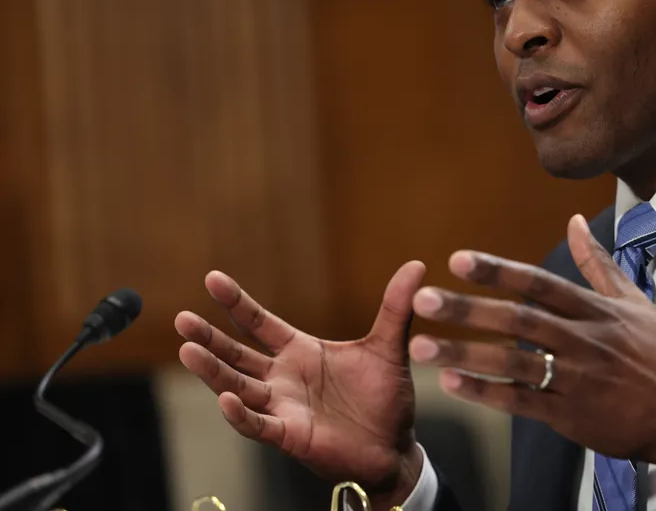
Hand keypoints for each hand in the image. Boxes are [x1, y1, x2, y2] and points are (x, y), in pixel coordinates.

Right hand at [174, 264, 425, 505]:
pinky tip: (224, 398)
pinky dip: (241, 414)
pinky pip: (258, 425)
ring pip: (238, 387)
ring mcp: (282, 407)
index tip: (213, 278)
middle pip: (237, 354)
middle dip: (209, 337)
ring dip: (213, 372)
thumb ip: (396, 307)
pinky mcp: (290, 436)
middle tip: (181, 319)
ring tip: (187, 351)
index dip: (237, 303)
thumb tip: (417, 265)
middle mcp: (284, 378)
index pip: (260, 323)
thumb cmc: (386, 399)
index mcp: (301, 352)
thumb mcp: (390, 346)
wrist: (396, 447)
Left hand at [408, 215, 655, 479]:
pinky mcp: (571, 415)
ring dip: (465, 354)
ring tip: (421, 348)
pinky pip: (522, 403)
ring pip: (513, 363)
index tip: (458, 260)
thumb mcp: (635, 303)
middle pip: (518, 320)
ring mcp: (575, 378)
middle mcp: (582, 340)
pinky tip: (453, 386)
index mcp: (595, 311)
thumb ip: (598, 263)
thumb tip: (574, 221)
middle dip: (469, 309)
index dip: (498, 271)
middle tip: (423, 300)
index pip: (540, 283)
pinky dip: (487, 394)